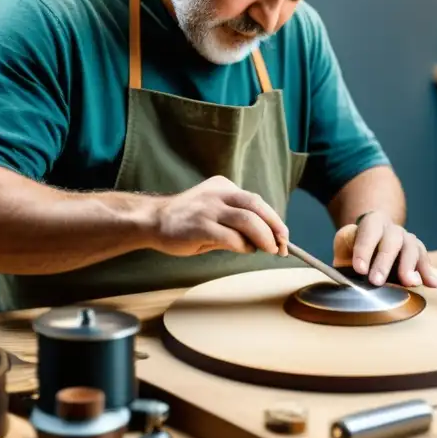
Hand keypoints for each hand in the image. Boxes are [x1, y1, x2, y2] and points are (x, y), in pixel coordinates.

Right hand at [153, 176, 288, 256]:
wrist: (152, 221)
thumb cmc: (186, 221)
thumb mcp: (214, 213)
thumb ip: (236, 222)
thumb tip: (265, 239)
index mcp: (224, 187)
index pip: (256, 201)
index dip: (274, 220)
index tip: (284, 236)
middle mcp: (218, 194)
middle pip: (256, 206)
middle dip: (275, 227)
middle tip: (283, 245)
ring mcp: (208, 209)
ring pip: (247, 220)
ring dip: (264, 237)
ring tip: (270, 249)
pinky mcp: (200, 226)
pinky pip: (230, 236)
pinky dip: (243, 245)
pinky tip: (245, 250)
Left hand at [332, 211, 436, 287]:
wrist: (374, 239)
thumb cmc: (356, 247)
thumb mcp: (344, 244)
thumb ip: (342, 252)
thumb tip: (343, 271)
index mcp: (372, 222)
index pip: (368, 233)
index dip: (363, 250)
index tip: (359, 269)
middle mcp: (392, 229)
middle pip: (391, 242)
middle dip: (384, 262)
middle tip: (376, 281)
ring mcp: (407, 240)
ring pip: (411, 249)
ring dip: (409, 267)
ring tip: (409, 283)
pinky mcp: (418, 252)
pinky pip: (424, 260)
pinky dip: (428, 272)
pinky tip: (433, 284)